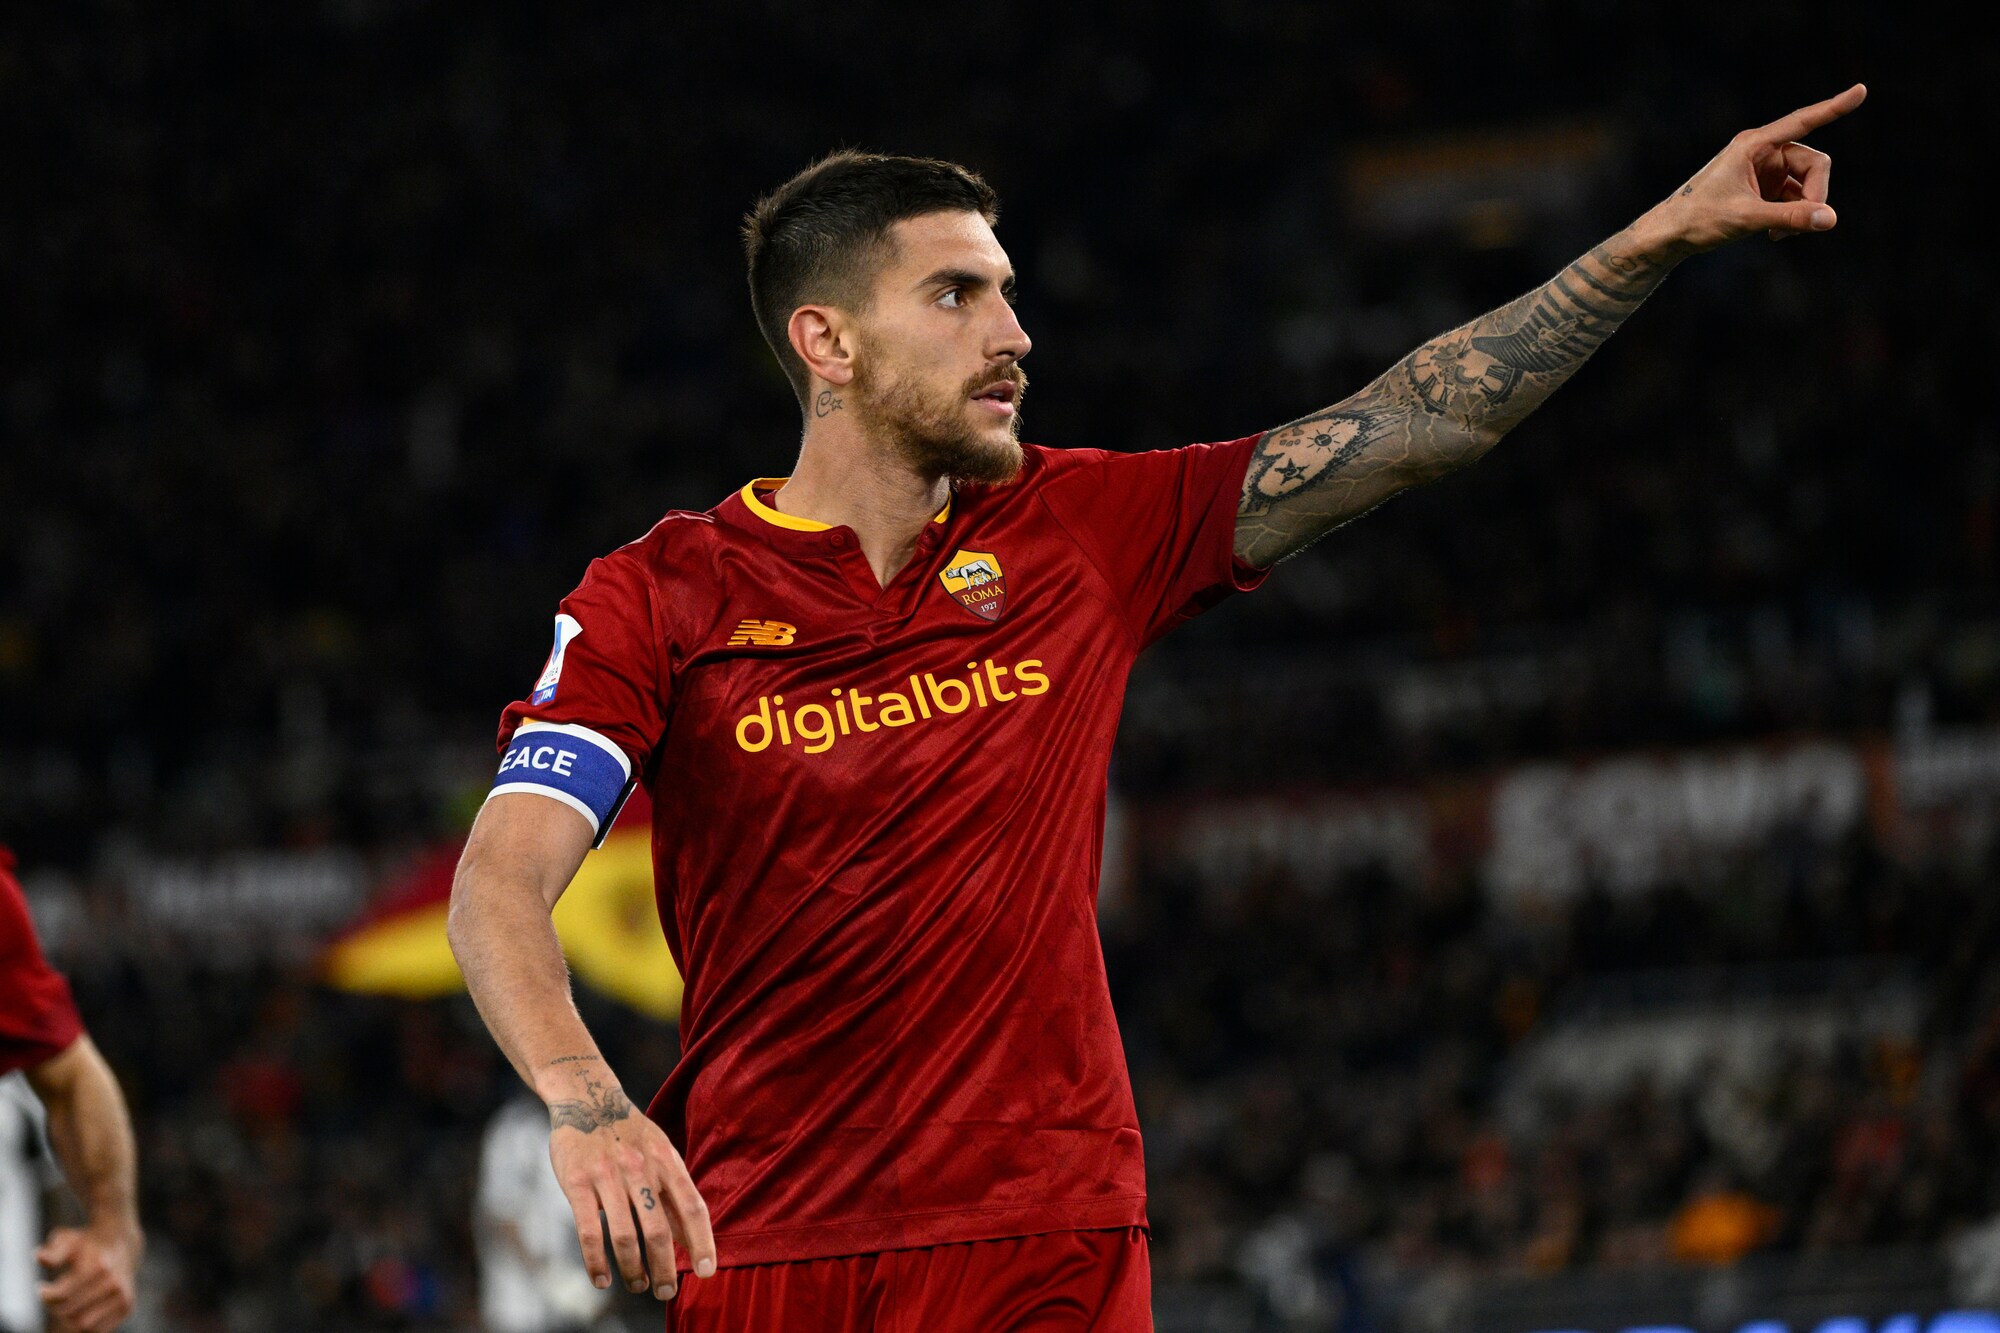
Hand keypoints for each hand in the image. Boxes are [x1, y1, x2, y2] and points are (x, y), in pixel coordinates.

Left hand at [38, 1221, 139, 1332]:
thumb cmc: (86, 1244)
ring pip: (82, 1324)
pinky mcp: (126, 1306)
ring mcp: (122, 1295)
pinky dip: (84, 1324)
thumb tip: (39, 1257)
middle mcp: (113, 1282)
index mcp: (98, 1265)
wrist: (122, 1244)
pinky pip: (97, 1330)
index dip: (47, 1296)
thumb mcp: (68, 1240)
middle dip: (56, 1307)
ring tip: (67, 1303)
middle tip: (53, 1297)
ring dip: (69, 1317)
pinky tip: (81, 1309)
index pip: (62, 1295)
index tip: (41, 1289)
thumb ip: (53, 1252)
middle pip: (69, 1312)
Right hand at [545, 1071, 716, 1299]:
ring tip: (638, 1286)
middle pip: (658, 1230)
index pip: (691, 1207)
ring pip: (624, 1236)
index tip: (707, 1271)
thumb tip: (688, 1238)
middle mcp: (640, 1169)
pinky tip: (602, 1280)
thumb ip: (672, 1192)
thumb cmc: (629, 1133)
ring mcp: (608, 1177)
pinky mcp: (577, 1184)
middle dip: (665, 1268)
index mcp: (666, 1161)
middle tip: (667, 1293)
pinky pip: (589, 1231)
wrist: (585, 1097)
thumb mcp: (659, 1152)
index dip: (702, 1241)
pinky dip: (597, 1261)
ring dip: (633, 1269)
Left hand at [1645, 82, 1866, 252]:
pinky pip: (1795, 195)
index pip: (1804, 121)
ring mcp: (1765, 168)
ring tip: (1778, 233)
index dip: (1835, 107)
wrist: (1670, 235)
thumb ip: (1790, 217)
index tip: (1862, 89)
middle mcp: (1762, 150)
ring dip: (1802, 208)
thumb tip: (1831, 219)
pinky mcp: (1764, 186)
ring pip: (1807, 182)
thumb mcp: (1746, 218)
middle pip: (1814, 163)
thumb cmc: (1699, 220)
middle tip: (1803, 224)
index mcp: (1755, 144)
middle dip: (1815, 194)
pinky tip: (1773, 233)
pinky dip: (1792, 214)